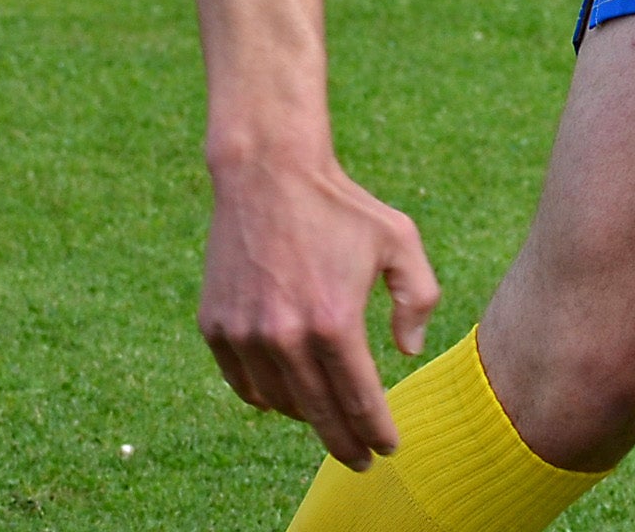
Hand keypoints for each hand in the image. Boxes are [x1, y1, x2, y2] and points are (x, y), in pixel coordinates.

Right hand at [198, 153, 439, 469]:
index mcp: (334, 321)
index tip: (387, 449)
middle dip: (344, 442)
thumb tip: (408, 352)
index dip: (375, 431)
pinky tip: (289, 393)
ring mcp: (245, 336)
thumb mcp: (400, 240)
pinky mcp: (216, 328)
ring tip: (329, 415)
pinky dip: (269, 396)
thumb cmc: (342, 206)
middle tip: (360, 459)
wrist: (268, 175)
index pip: (359, 399)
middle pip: (319, 413)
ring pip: (280, 403)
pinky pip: (244, 384)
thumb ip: (417, 297)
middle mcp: (285, 337)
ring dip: (307, 414)